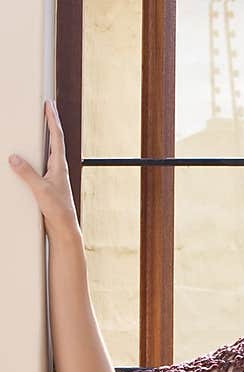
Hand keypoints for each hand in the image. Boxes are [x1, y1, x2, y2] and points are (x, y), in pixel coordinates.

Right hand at [8, 98, 78, 233]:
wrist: (64, 228)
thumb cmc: (58, 211)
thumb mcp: (40, 190)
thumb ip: (27, 173)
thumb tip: (14, 158)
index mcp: (59, 166)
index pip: (56, 137)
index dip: (53, 119)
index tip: (49, 104)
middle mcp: (58, 168)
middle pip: (54, 140)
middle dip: (50, 123)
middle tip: (47, 108)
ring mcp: (53, 176)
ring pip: (47, 152)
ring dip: (44, 138)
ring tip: (39, 124)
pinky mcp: (48, 184)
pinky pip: (40, 164)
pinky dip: (36, 155)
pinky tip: (30, 155)